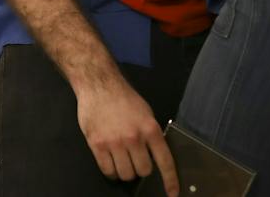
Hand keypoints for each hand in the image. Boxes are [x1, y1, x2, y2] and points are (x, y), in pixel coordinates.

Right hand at [75, 77, 177, 193]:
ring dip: (124, 171)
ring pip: (125, 174)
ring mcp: (115, 142)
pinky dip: (111, 171)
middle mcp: (134, 138)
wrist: (98, 84)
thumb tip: (155, 155)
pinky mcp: (97, 145)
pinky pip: (107, 171)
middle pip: (143, 171)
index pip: (164, 161)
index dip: (170, 180)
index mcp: (150, 129)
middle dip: (140, 168)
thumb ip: (151, 134)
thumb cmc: (123, 98)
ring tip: (121, 159)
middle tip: (134, 158)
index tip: (172, 194)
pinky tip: (110, 161)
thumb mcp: (145, 113)